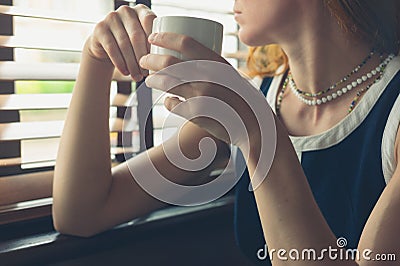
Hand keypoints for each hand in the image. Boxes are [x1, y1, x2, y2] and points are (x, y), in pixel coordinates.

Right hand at [85, 4, 156, 81]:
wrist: (107, 45)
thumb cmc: (132, 44)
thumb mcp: (144, 40)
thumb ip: (154, 43)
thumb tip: (164, 60)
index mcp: (141, 10)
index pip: (150, 21)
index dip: (154, 42)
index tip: (157, 59)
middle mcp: (126, 10)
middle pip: (137, 36)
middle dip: (143, 57)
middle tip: (146, 73)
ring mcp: (111, 17)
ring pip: (124, 44)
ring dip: (132, 64)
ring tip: (137, 77)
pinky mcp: (100, 28)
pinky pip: (112, 48)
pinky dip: (120, 63)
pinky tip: (126, 72)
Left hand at [140, 32, 271, 148]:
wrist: (252, 126)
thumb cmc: (241, 99)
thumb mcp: (230, 76)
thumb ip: (211, 68)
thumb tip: (187, 61)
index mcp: (217, 62)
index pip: (185, 43)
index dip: (165, 37)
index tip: (153, 37)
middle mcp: (208, 76)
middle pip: (169, 63)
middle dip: (150, 59)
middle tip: (144, 60)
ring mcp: (201, 96)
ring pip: (166, 83)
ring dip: (153, 80)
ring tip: (150, 80)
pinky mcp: (196, 114)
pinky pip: (172, 105)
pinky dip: (168, 102)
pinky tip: (169, 101)